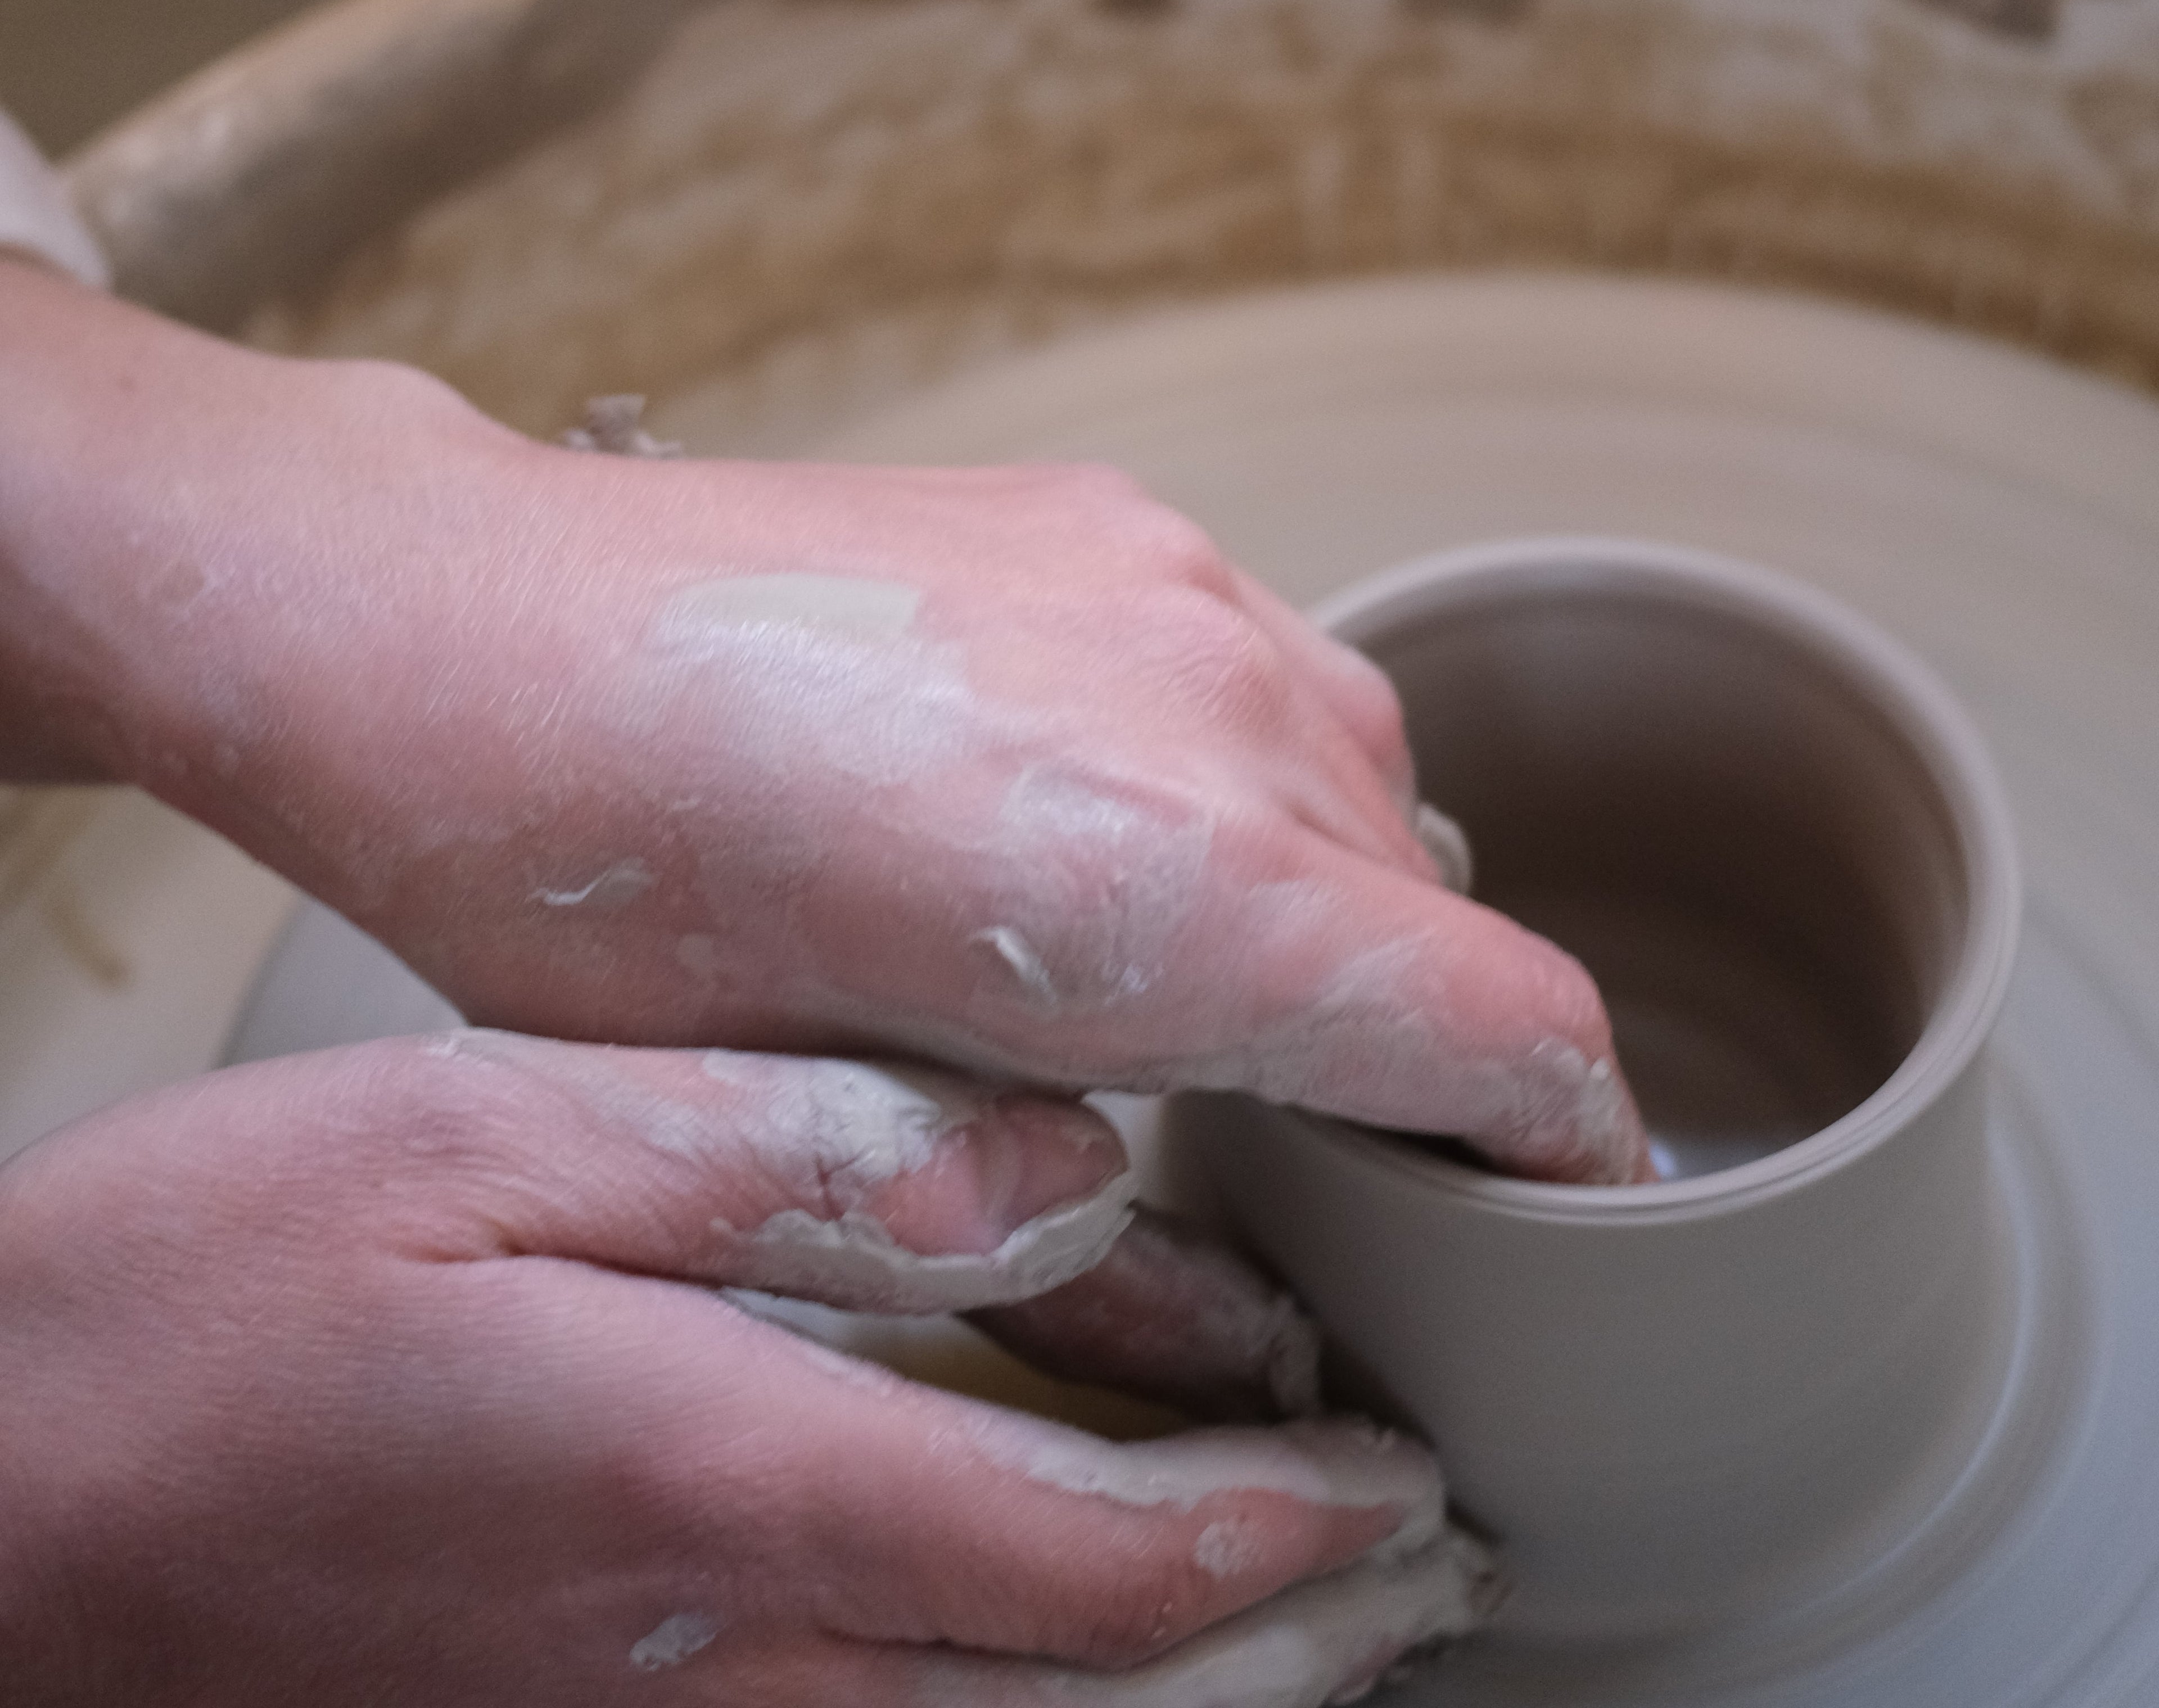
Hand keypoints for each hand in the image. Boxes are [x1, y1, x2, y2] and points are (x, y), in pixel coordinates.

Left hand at [0, 263, 1645, 1181]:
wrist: (474, 640)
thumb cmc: (611, 909)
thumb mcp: (870, 1117)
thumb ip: (1104, 1181)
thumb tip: (1231, 1244)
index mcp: (1182, 900)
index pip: (1515, 1036)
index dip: (1566, 1147)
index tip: (1554, 1200)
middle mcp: (1227, 718)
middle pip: (1454, 925)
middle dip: (1419, 1048)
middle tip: (1304, 1122)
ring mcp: (1181, 595)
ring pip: (1376, 797)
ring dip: (1334, 904)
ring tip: (1176, 961)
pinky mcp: (1125, 527)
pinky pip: (1279, 684)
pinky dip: (1251, 780)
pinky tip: (1106, 806)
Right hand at [0, 1033, 1490, 1705]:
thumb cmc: (207, 1306)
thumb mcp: (487, 1137)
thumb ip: (792, 1156)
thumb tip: (1050, 1176)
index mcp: (729, 1490)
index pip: (1100, 1552)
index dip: (1281, 1522)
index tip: (1393, 1475)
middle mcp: (733, 1668)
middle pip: (1101, 1703)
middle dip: (1299, 1643)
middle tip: (1430, 1579)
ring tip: (1333, 1646)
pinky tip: (1085, 1685)